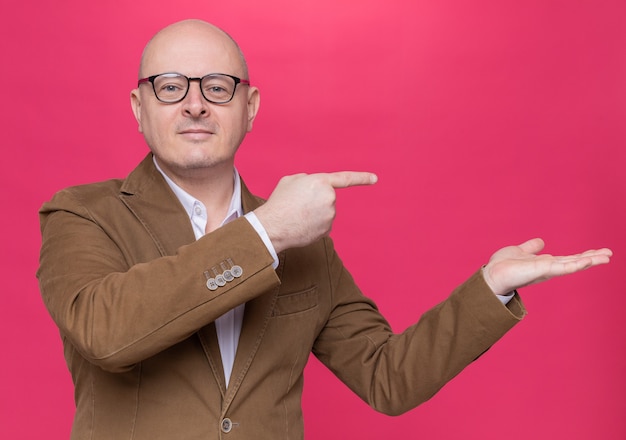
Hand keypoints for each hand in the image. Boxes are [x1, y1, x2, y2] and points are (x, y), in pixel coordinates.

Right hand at [254, 171, 377, 252]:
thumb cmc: (279, 202)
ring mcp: (330, 215)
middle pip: (327, 198)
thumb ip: (307, 179)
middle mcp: (329, 198)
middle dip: (316, 200)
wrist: (273, 227)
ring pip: (326, 212)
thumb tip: (314, 187)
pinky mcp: (327, 230)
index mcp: (320, 181)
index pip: (346, 179)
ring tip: (297, 215)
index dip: (362, 178)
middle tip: (298, 204)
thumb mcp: (290, 181)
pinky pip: (323, 224)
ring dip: (314, 213)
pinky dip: (314, 225)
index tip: (375, 179)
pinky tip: (301, 225)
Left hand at [482, 238, 611, 295]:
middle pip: (574, 262)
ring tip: (606, 257)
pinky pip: (563, 268)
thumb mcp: (520, 252)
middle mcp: (548, 268)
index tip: (598, 251)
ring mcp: (547, 270)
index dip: (582, 255)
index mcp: (545, 264)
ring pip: (572, 265)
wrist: (492, 275)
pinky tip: (587, 261)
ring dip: (589, 260)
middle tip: (609, 254)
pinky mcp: (543, 270)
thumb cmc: (503, 266)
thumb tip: (541, 242)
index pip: (568, 259)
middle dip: (592, 258)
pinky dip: (576, 265)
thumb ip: (531, 248)